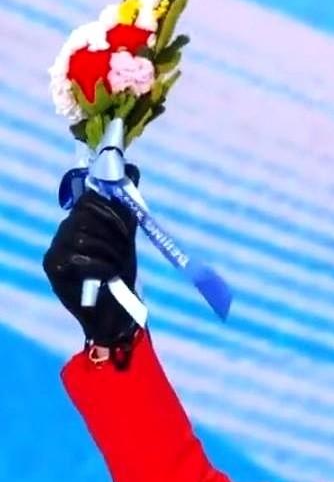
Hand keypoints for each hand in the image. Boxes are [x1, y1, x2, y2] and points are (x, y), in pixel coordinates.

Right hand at [43, 165, 141, 354]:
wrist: (115, 312)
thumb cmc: (120, 271)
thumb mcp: (126, 235)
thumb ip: (126, 206)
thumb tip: (132, 168)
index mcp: (79, 220)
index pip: (89, 198)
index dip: (111, 206)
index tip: (126, 224)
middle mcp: (64, 231)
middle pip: (87, 213)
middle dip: (113, 229)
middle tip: (123, 250)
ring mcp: (55, 249)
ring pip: (86, 235)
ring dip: (110, 251)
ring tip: (116, 266)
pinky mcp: (53, 267)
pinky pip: (81, 257)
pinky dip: (102, 266)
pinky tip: (108, 276)